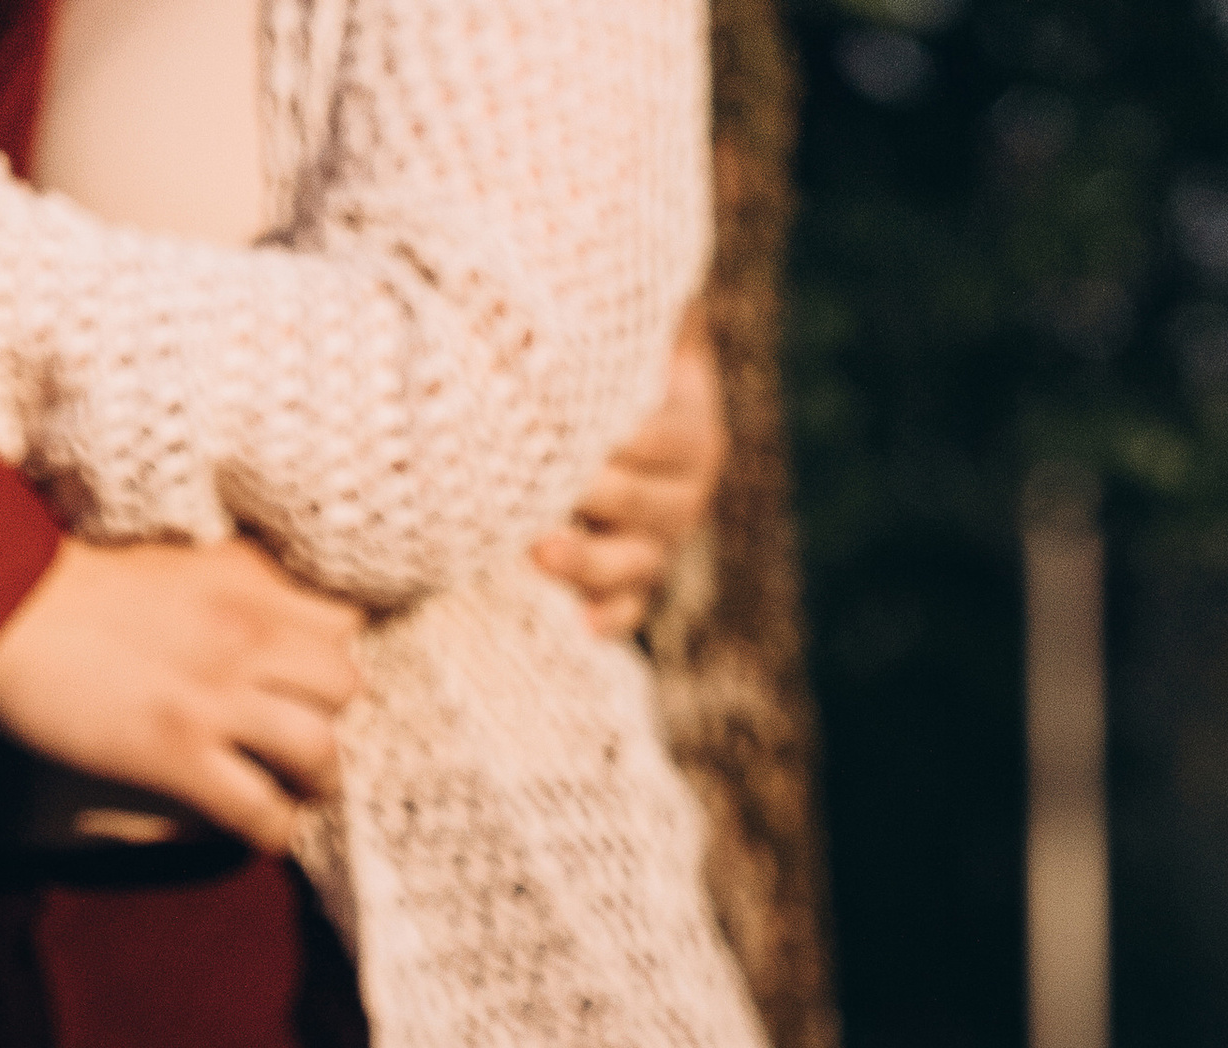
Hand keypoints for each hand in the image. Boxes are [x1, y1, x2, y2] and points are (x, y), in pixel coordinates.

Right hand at [0, 536, 363, 851]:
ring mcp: (214, 697)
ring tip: (293, 792)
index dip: (332, 659)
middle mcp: (244, 635)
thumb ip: (238, 580)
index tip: (312, 683)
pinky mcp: (178, 752)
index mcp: (244, 582)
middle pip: (345, 687)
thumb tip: (276, 608)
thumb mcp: (179, 560)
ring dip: (315, 783)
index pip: (344, 622)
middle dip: (334, 720)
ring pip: (319, 751)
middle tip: (305, 743)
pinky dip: (270, 828)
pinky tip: (256, 827)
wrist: (3, 603)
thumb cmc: (76, 585)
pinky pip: (260, 808)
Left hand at [532, 307, 725, 640]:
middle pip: (645, 503)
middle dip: (592, 492)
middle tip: (534, 478)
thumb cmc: (606, 349)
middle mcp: (687, 489)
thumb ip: (626, 299)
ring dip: (586, 561)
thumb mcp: (629, 320)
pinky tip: (580, 625)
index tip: (563, 421)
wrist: (618, 397)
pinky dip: (608, 617)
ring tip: (536, 549)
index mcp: (694, 424)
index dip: (617, 434)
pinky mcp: (633, 576)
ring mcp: (661, 540)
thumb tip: (603, 242)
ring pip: (633, 563)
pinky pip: (628, 608)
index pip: (660, 436)